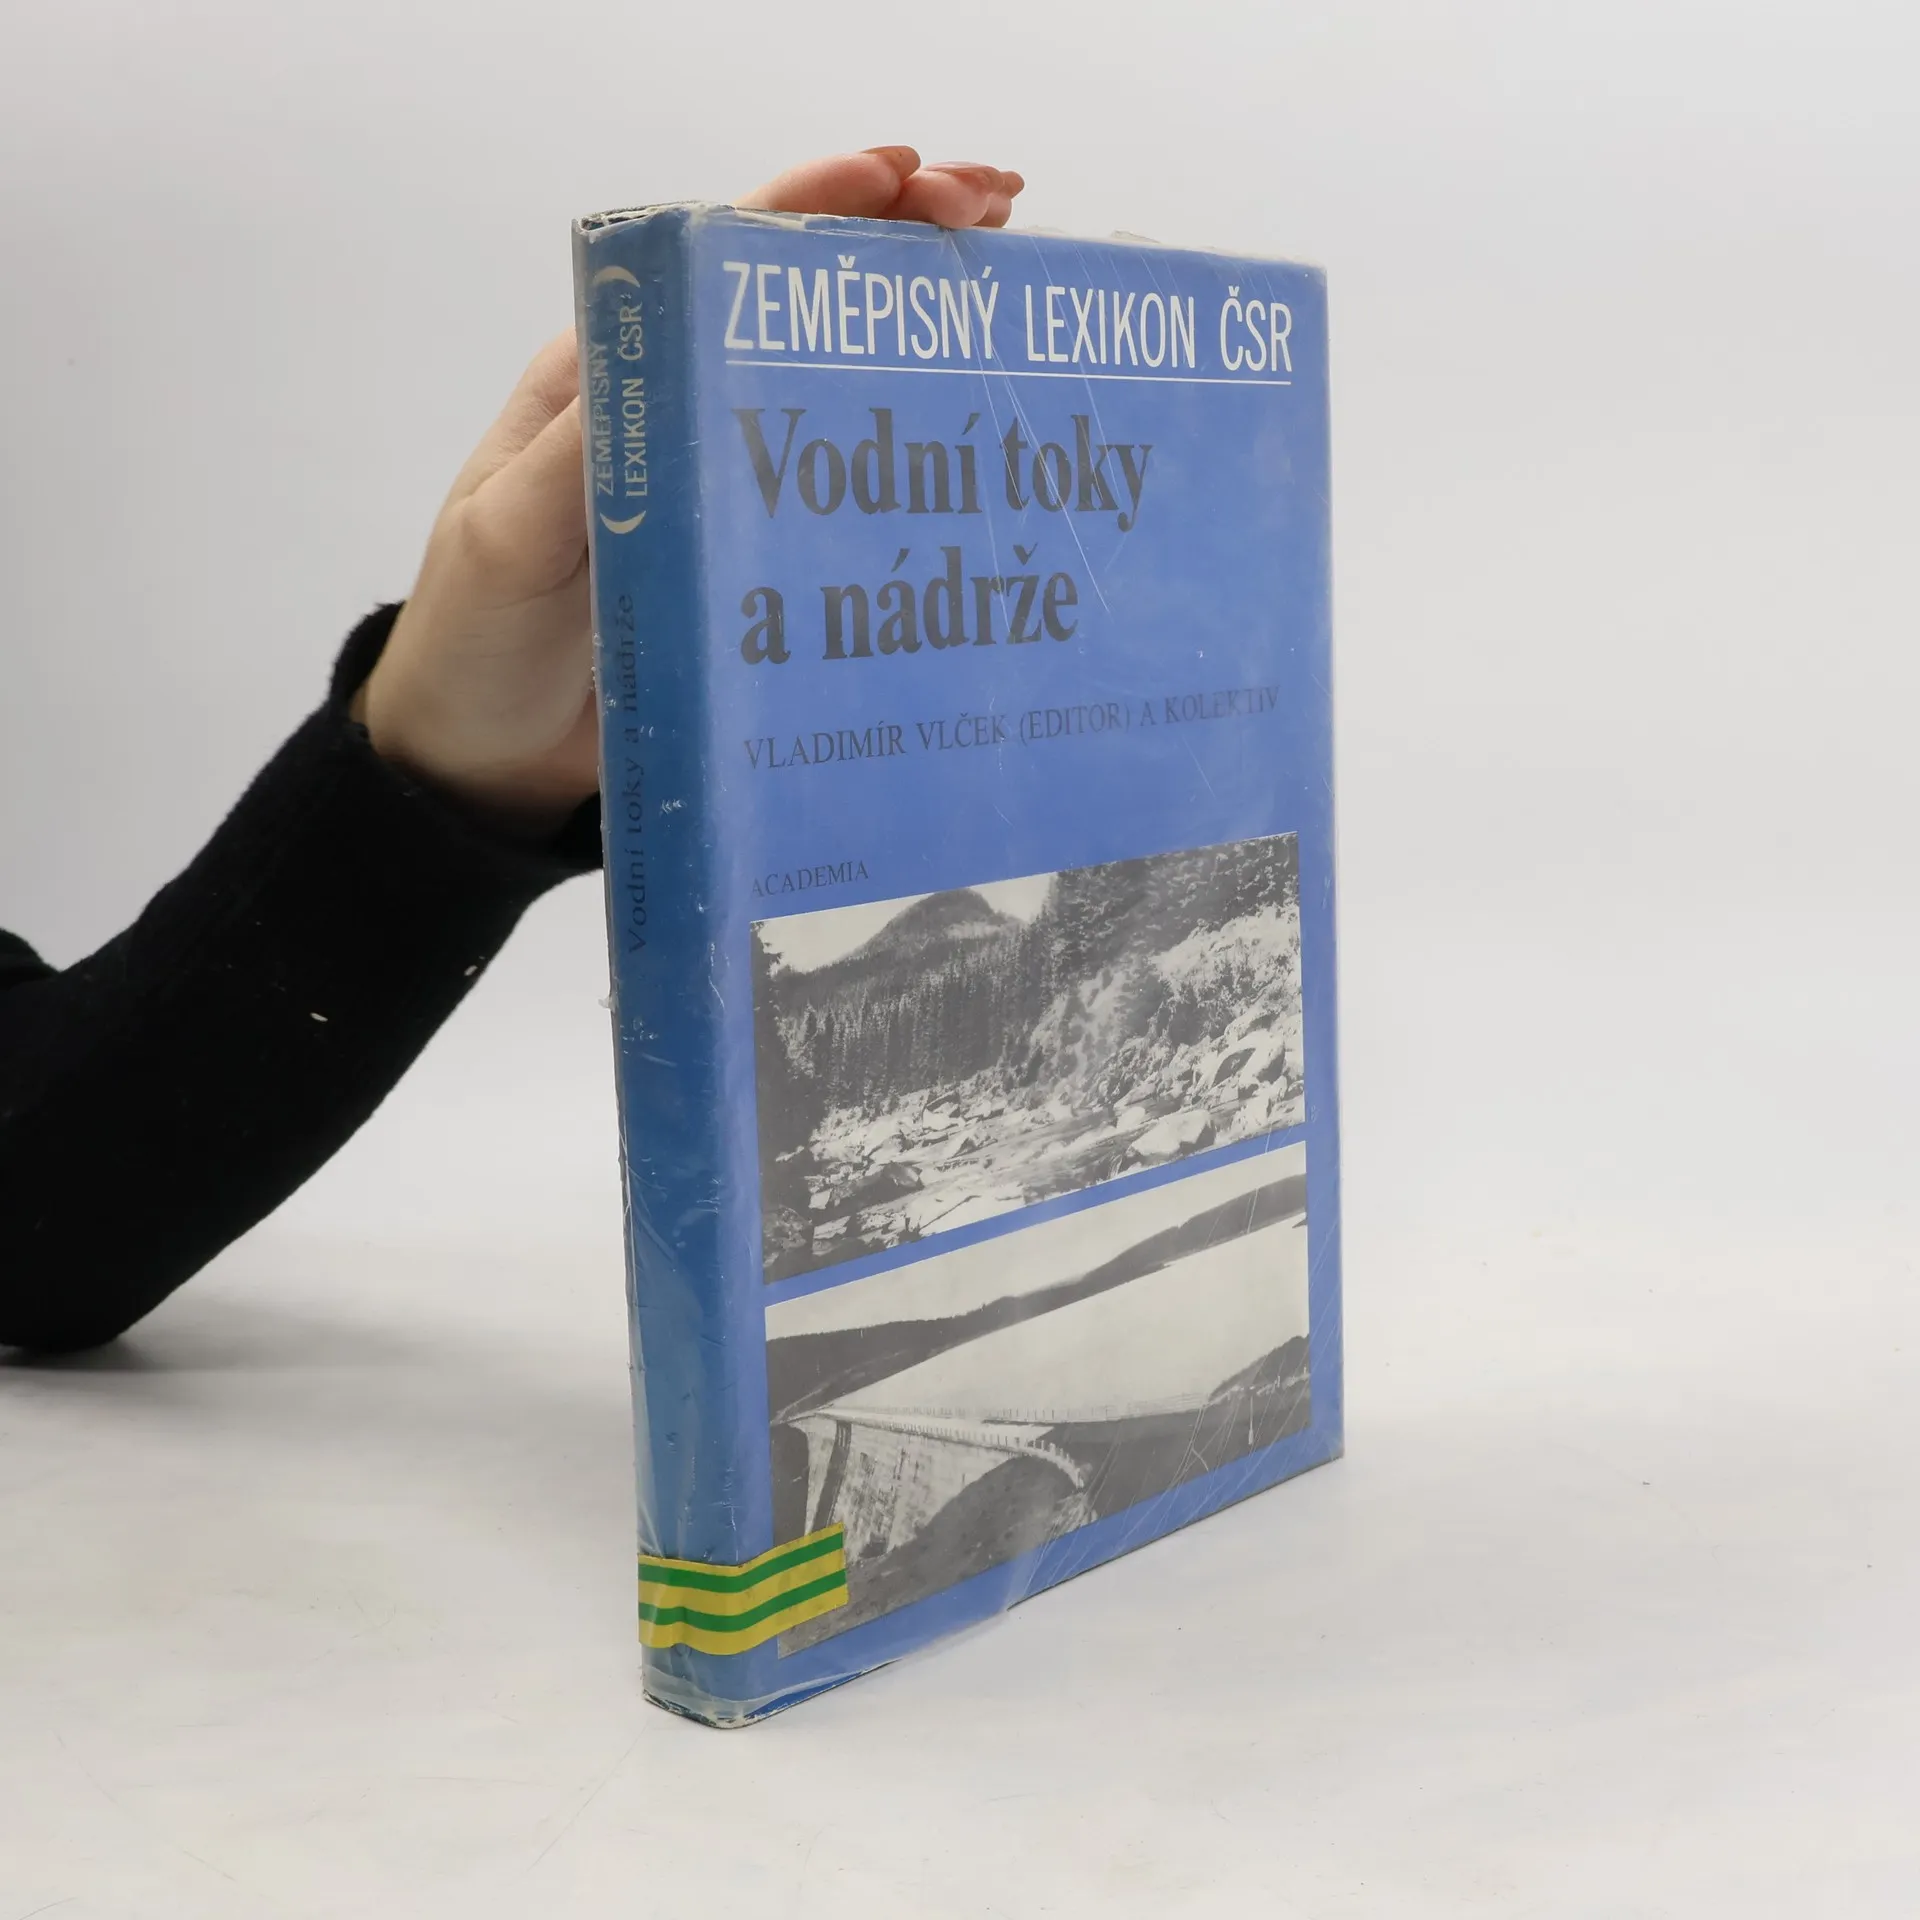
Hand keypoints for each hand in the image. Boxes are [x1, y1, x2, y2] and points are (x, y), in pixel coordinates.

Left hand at [356, 148, 1024, 836]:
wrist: (482, 760)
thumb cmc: (476, 641)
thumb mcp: (510, 539)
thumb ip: (581, 461)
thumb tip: (670, 359)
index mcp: (612, 382)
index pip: (722, 261)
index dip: (816, 205)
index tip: (907, 178)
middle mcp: (679, 417)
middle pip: (799, 304)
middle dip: (896, 241)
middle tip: (999, 210)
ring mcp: (724, 493)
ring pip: (834, 388)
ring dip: (918, 332)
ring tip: (1007, 284)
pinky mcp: (753, 567)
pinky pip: (839, 498)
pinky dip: (905, 457)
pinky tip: (971, 438)